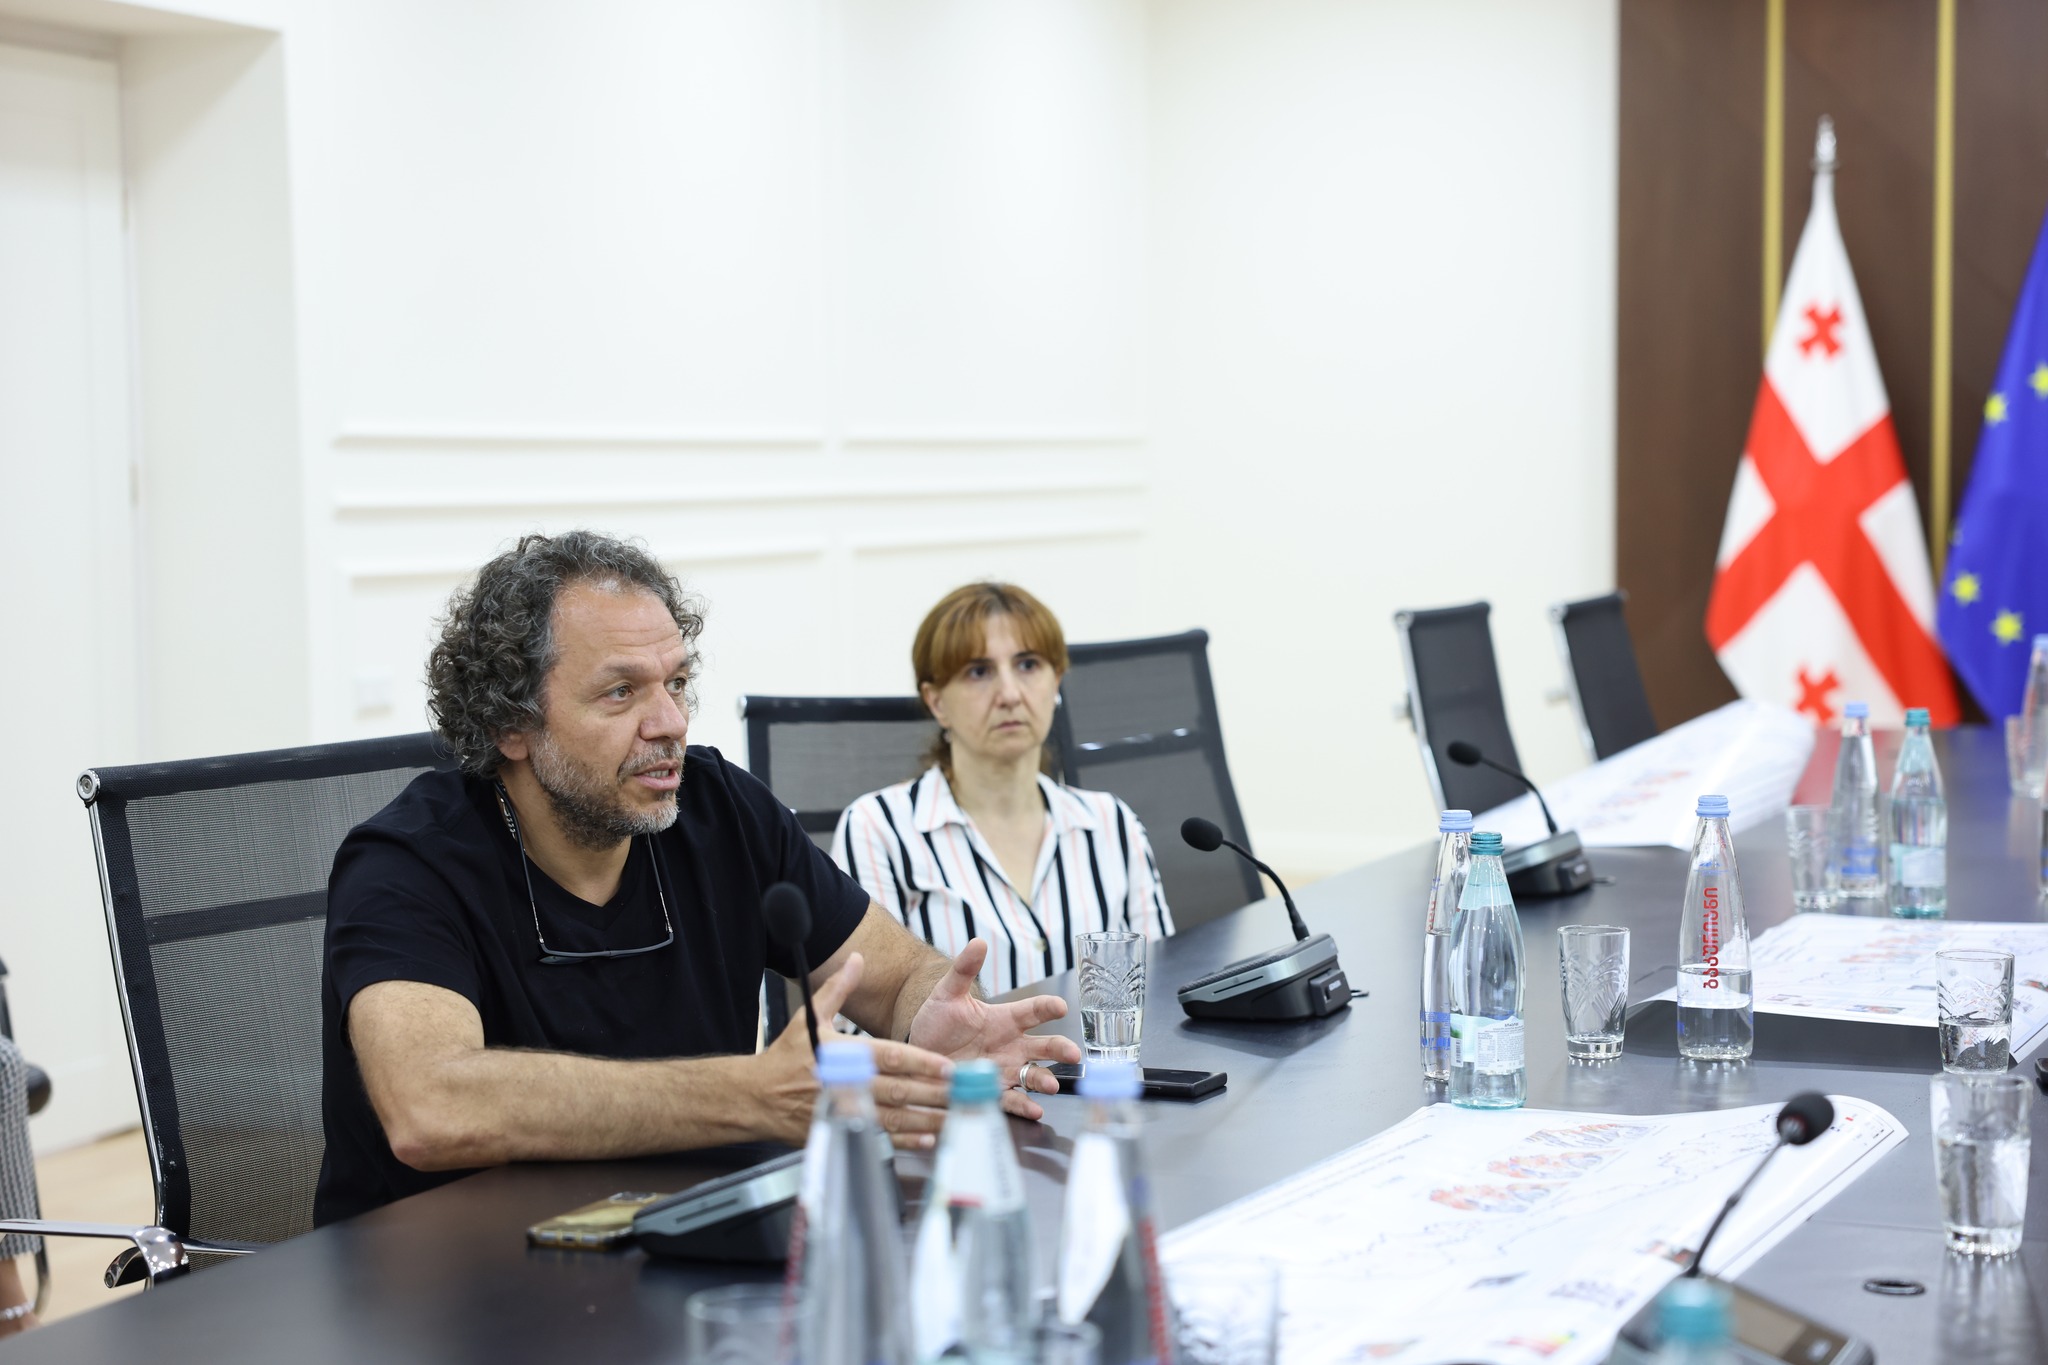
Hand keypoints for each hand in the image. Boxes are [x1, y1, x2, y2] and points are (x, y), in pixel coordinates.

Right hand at [755, 952, 956, 1149]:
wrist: (755, 1097)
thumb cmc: (785, 1056)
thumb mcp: (809, 1017)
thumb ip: (838, 989)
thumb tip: (858, 959)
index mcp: (843, 1054)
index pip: (890, 1058)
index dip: (921, 1063)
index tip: (947, 1066)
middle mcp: (846, 1084)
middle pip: (898, 1090)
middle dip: (932, 1092)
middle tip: (963, 1092)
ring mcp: (844, 1111)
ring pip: (893, 1118)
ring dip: (926, 1118)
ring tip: (954, 1116)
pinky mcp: (842, 1131)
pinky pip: (879, 1139)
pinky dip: (905, 1141)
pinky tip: (928, 1139)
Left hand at [906, 939, 1081, 1120]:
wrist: (919, 1055)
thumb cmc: (937, 1022)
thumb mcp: (948, 994)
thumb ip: (964, 970)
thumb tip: (978, 942)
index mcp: (1005, 1019)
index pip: (1033, 1010)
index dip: (1047, 1007)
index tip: (1060, 1007)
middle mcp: (1011, 1045)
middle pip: (1044, 1045)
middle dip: (1060, 1049)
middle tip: (1073, 1053)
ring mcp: (1005, 1069)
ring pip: (1033, 1074)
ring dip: (1046, 1079)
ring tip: (1053, 1085)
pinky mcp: (993, 1091)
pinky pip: (1012, 1098)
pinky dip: (1025, 1105)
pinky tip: (1035, 1108)